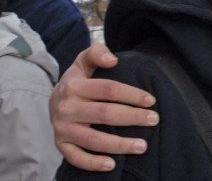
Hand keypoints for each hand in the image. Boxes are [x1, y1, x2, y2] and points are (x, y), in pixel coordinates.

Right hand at [50, 43, 158, 170]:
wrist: (53, 100)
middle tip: (154, 119)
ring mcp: (63, 128)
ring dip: (119, 145)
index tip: (151, 100)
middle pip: (105, 114)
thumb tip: (113, 60)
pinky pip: (76, 158)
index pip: (108, 89)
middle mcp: (67, 108)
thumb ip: (97, 53)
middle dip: (133, 117)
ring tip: (142, 146)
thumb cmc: (77, 81)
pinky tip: (113, 164)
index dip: (131, 94)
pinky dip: (93, 163)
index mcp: (75, 86)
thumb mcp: (83, 62)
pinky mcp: (60, 145)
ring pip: (94, 140)